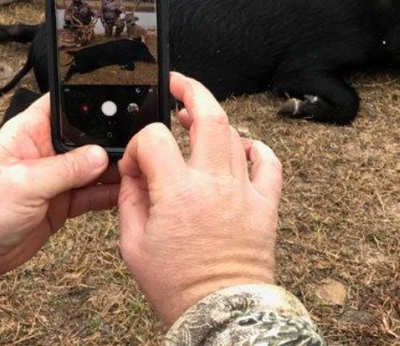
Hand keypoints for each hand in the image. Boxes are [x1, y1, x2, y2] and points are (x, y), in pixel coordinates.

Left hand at [0, 94, 118, 280]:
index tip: (118, 103)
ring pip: (93, 165)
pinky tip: (126, 191)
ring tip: (138, 167)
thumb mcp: (24, 184)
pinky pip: (92, 192)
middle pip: (85, 135)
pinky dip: (108, 193)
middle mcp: (45, 149)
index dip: (88, 101)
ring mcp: (56, 176)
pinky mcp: (62, 201)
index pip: (63, 105)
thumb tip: (100, 155)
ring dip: (113, 168)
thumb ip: (64, 169)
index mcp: (29, 131)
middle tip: (136, 143)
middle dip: (109, 138)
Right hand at [118, 72, 280, 327]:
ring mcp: (244, 192)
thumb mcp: (134, 245)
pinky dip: (257, 148)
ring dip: (214, 121)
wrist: (221, 315)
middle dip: (191, 91)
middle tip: (177, 84)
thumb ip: (129, 199)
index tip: (136, 162)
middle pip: (210, 115)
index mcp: (178, 194)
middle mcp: (214, 184)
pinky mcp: (265, 205)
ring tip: (197, 121)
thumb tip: (133, 170)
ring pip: (234, 135)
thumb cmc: (177, 286)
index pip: (155, 139)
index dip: (139, 143)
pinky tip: (243, 146)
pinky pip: (269, 163)